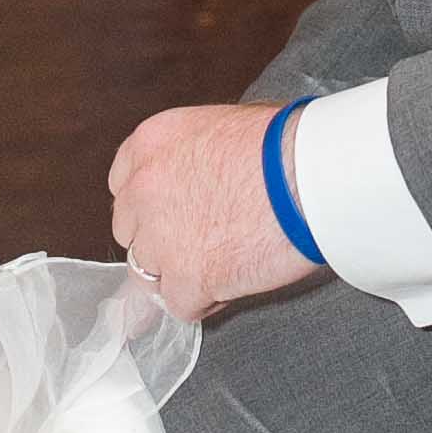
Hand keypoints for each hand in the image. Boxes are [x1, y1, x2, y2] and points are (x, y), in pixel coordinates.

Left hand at [109, 104, 313, 322]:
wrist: (307, 173)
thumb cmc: (282, 143)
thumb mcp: (222, 127)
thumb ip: (193, 158)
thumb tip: (200, 181)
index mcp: (150, 146)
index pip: (124, 186)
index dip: (151, 206)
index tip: (174, 213)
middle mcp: (143, 191)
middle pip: (133, 234)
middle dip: (162, 241)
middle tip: (204, 240)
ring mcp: (161, 240)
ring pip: (149, 275)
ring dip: (179, 275)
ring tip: (221, 265)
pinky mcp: (186, 280)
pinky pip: (181, 305)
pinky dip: (205, 301)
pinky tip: (233, 283)